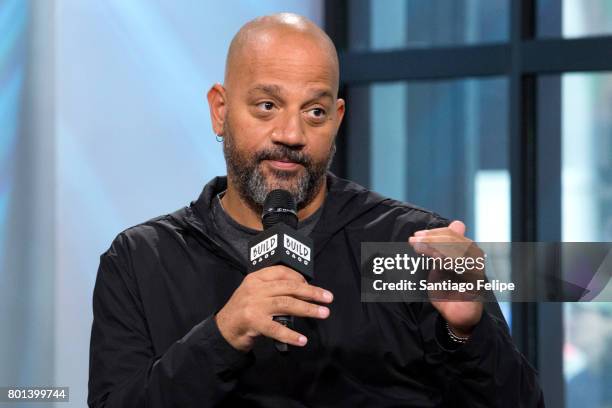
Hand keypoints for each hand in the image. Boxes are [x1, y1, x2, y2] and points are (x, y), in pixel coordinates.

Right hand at [214, 265, 333, 351]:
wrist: (224, 330)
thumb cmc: (244, 310)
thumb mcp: (255, 293)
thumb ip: (273, 289)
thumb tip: (303, 291)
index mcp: (256, 278)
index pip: (282, 272)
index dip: (300, 278)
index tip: (313, 286)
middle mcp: (255, 288)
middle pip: (289, 287)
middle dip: (311, 292)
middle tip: (328, 298)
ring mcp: (254, 305)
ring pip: (287, 304)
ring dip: (308, 309)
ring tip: (323, 313)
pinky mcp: (253, 322)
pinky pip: (276, 328)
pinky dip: (291, 334)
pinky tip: (302, 339)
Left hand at [408, 220, 483, 336]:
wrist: (456, 315)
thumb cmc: (447, 290)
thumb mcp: (438, 267)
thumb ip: (437, 250)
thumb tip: (437, 232)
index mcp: (466, 250)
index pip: (451, 233)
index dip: (433, 233)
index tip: (416, 236)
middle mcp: (473, 256)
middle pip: (453, 239)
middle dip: (431, 238)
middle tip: (414, 241)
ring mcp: (476, 267)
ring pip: (456, 248)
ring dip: (435, 246)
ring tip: (418, 248)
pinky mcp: (476, 279)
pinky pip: (462, 265)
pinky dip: (447, 258)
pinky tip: (434, 258)